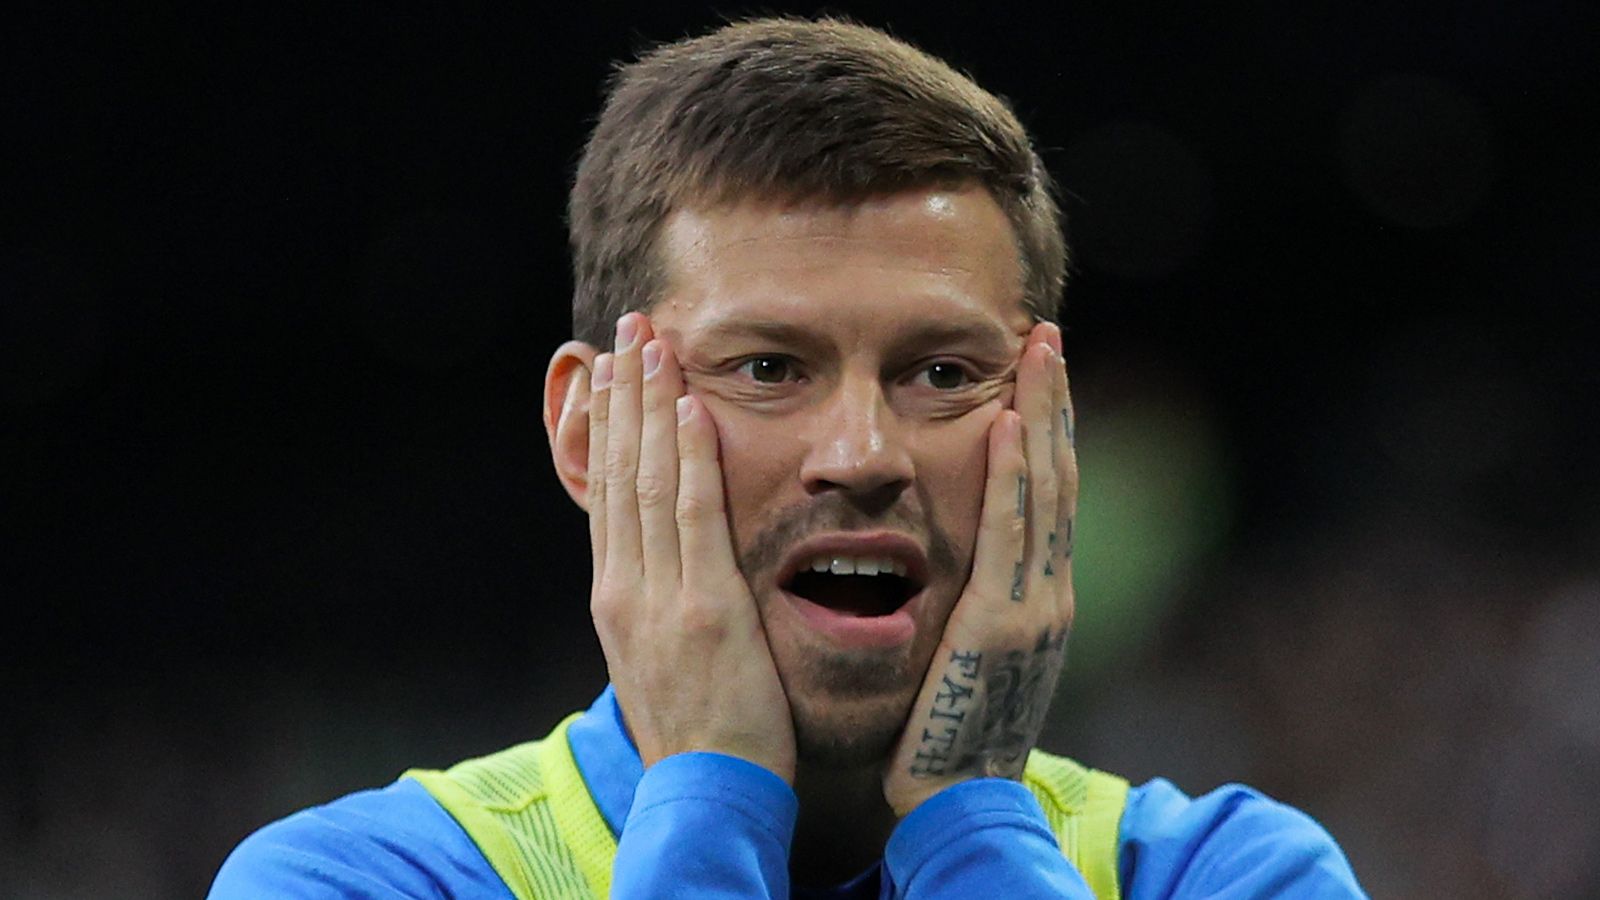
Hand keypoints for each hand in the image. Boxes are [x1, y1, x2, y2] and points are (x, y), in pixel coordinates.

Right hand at [587, 313, 796, 782]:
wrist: (703, 796)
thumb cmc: (699, 734)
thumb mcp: (661, 661)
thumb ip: (661, 607)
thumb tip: (667, 574)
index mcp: (617, 599)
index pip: (608, 495)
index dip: (608, 430)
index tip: (610, 374)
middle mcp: (625, 589)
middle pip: (618, 473)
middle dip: (621, 397)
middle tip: (624, 330)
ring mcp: (659, 597)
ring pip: (646, 481)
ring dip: (649, 406)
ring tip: (649, 343)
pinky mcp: (703, 609)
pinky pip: (692, 517)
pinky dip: (687, 458)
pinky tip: (689, 407)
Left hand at [882, 322, 1075, 816]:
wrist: (957, 800)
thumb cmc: (948, 730)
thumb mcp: (969, 652)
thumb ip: (972, 601)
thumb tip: (954, 562)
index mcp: (1037, 595)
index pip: (1045, 493)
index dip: (1046, 428)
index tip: (1035, 371)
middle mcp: (1050, 591)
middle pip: (1057, 476)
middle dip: (1054, 402)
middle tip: (1045, 334)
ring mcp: (1036, 605)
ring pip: (1046, 492)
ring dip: (1044, 416)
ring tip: (1038, 351)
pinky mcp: (1005, 624)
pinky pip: (1011, 535)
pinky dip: (1015, 476)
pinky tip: (1009, 424)